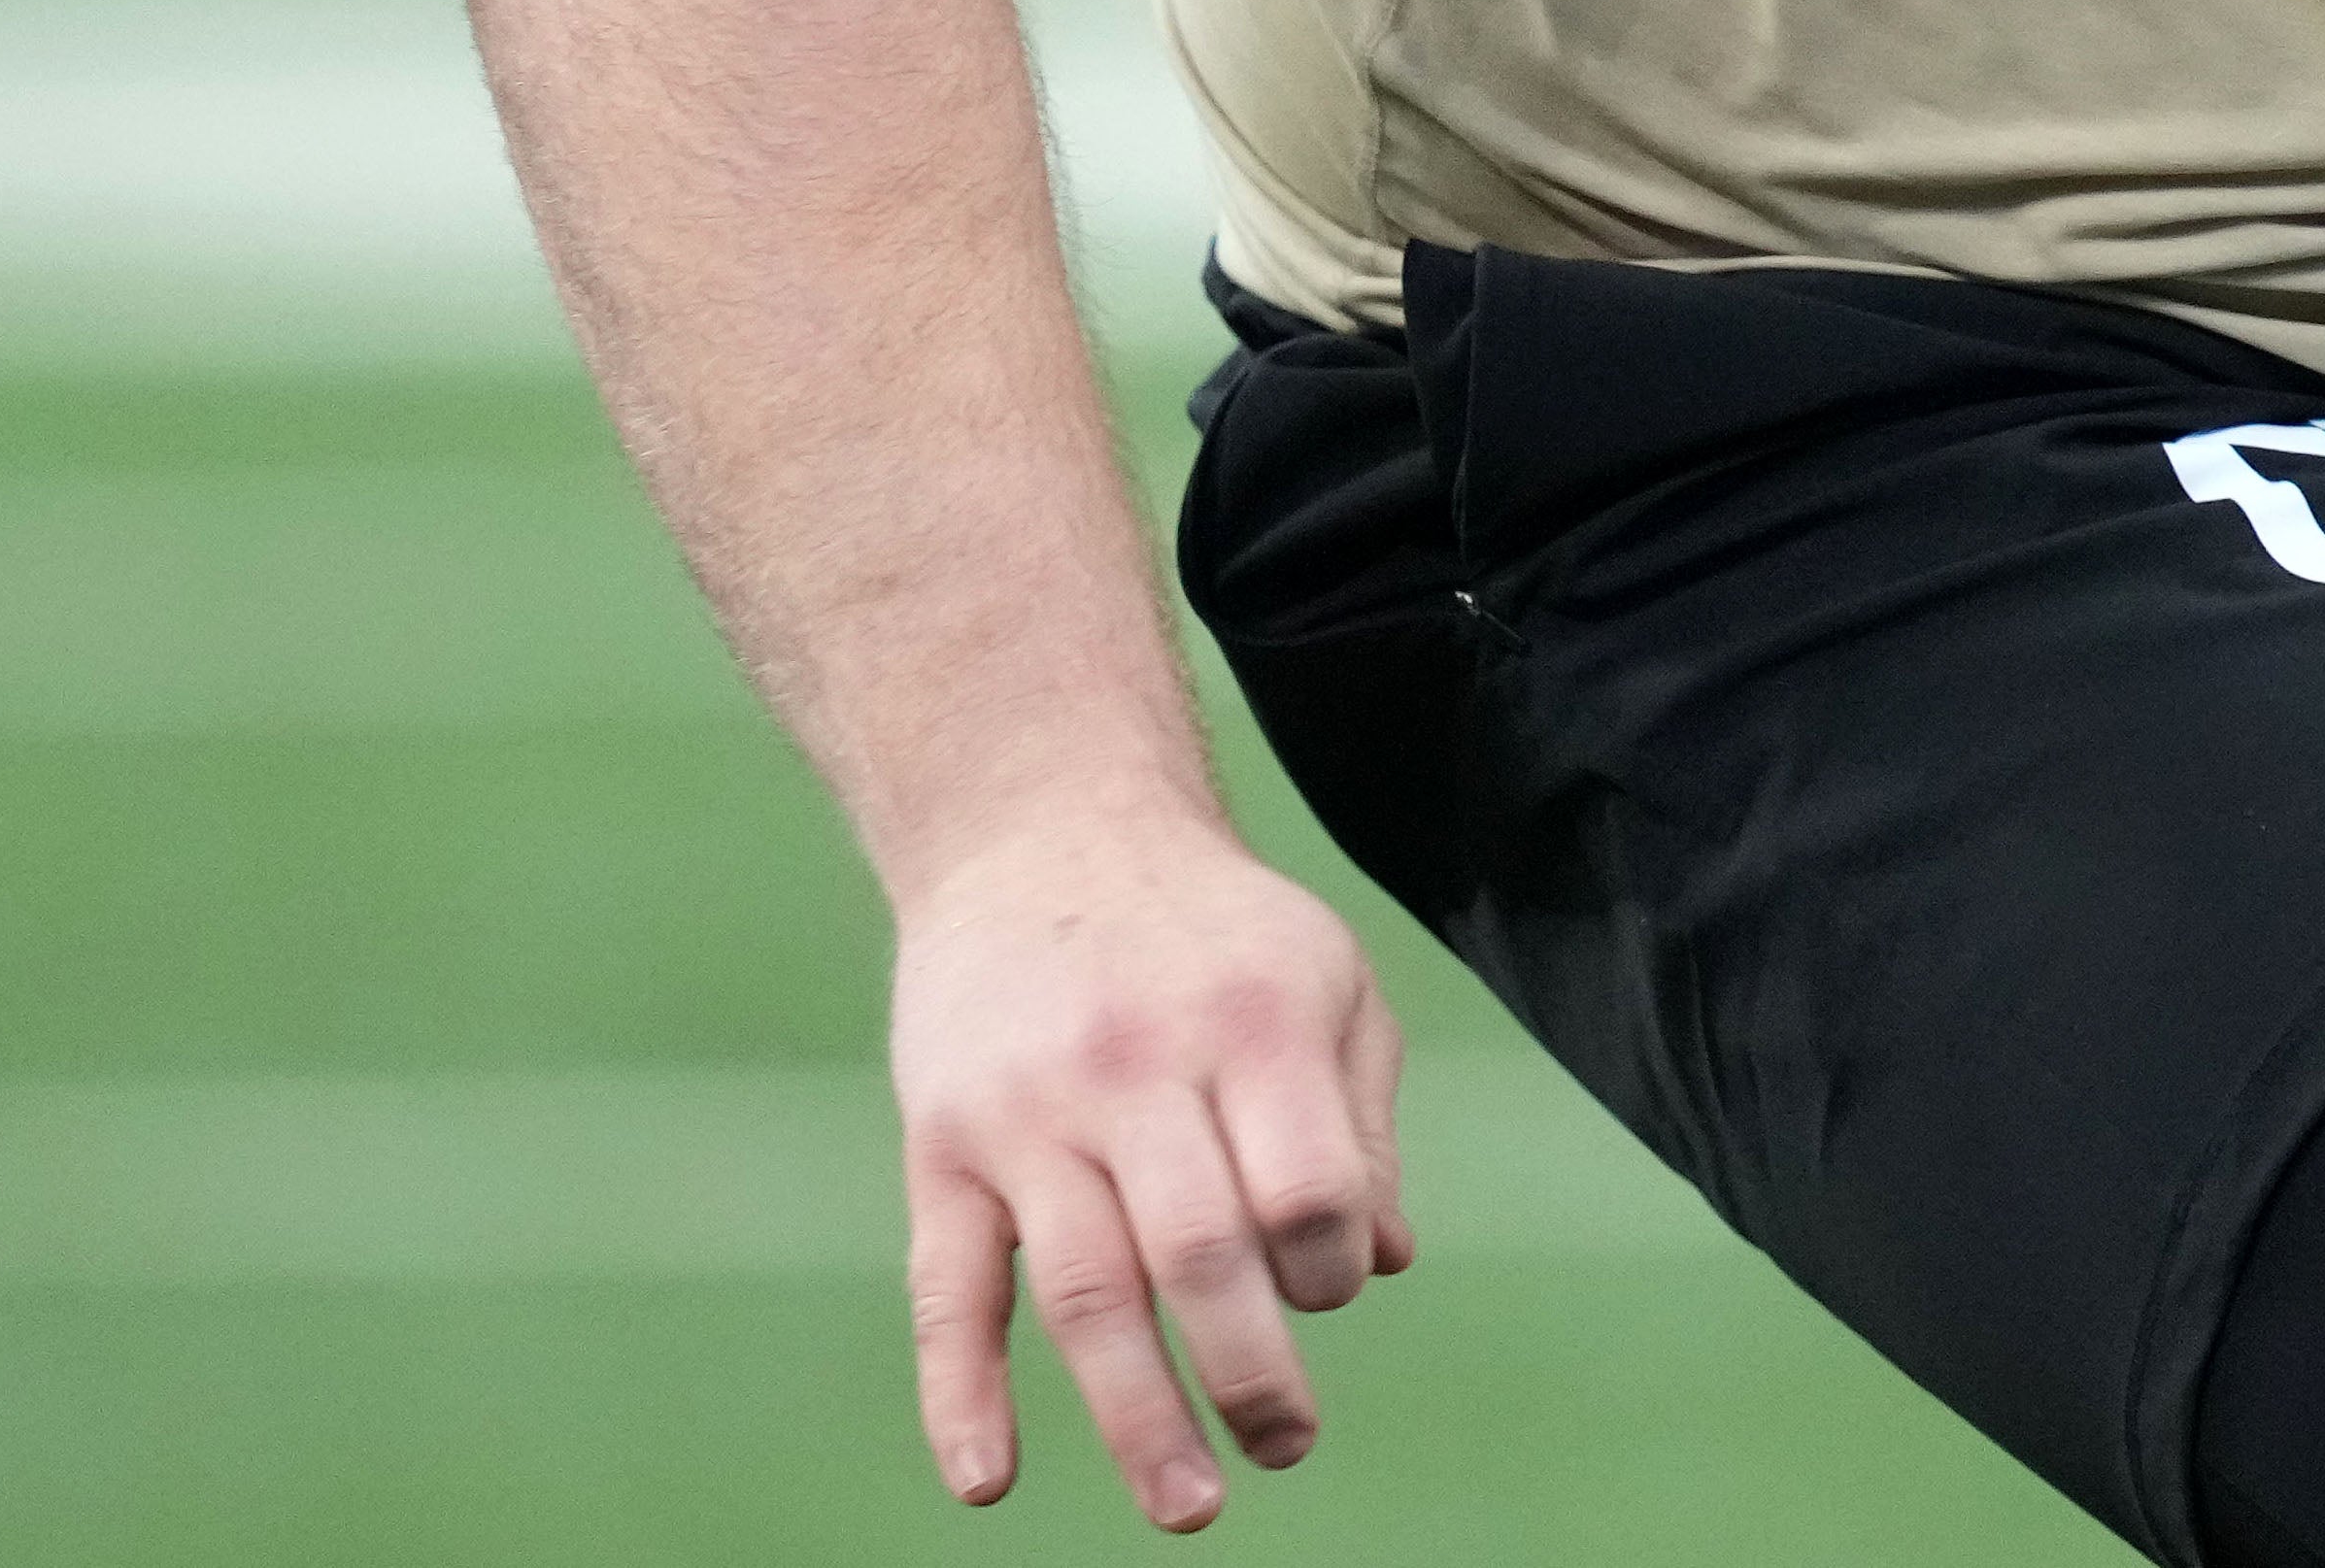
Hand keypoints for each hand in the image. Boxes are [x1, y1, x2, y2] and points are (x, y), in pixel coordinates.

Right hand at [893, 803, 1415, 1524]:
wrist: (1041, 824)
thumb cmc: (1211, 929)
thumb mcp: (1323, 981)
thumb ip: (1360, 1121)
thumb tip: (1383, 1264)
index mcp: (1251, 1024)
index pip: (1306, 1192)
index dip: (1329, 1268)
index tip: (1326, 1286)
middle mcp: (1137, 1066)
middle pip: (1202, 1254)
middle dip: (1253, 1375)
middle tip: (1285, 1449)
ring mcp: (1029, 1111)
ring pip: (1085, 1291)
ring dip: (1137, 1416)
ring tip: (1190, 1506)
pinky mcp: (941, 1145)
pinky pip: (947, 1287)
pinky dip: (961, 1393)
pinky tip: (988, 1483)